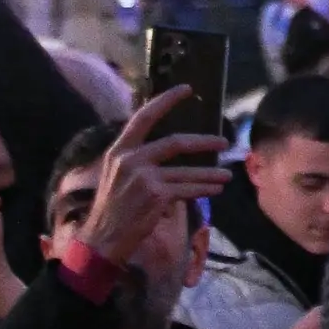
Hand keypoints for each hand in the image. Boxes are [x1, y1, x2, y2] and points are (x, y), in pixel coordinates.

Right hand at [76, 87, 228, 266]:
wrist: (102, 239)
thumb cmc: (113, 208)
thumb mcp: (117, 175)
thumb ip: (139, 159)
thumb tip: (170, 147)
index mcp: (119, 150)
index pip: (143, 117)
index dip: (166, 100)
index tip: (186, 89)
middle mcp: (130, 160)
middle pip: (175, 143)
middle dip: (203, 141)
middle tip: (223, 141)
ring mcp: (144, 178)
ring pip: (187, 171)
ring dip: (210, 174)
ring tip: (226, 175)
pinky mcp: (156, 195)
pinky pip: (188, 189)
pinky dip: (204, 189)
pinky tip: (215, 189)